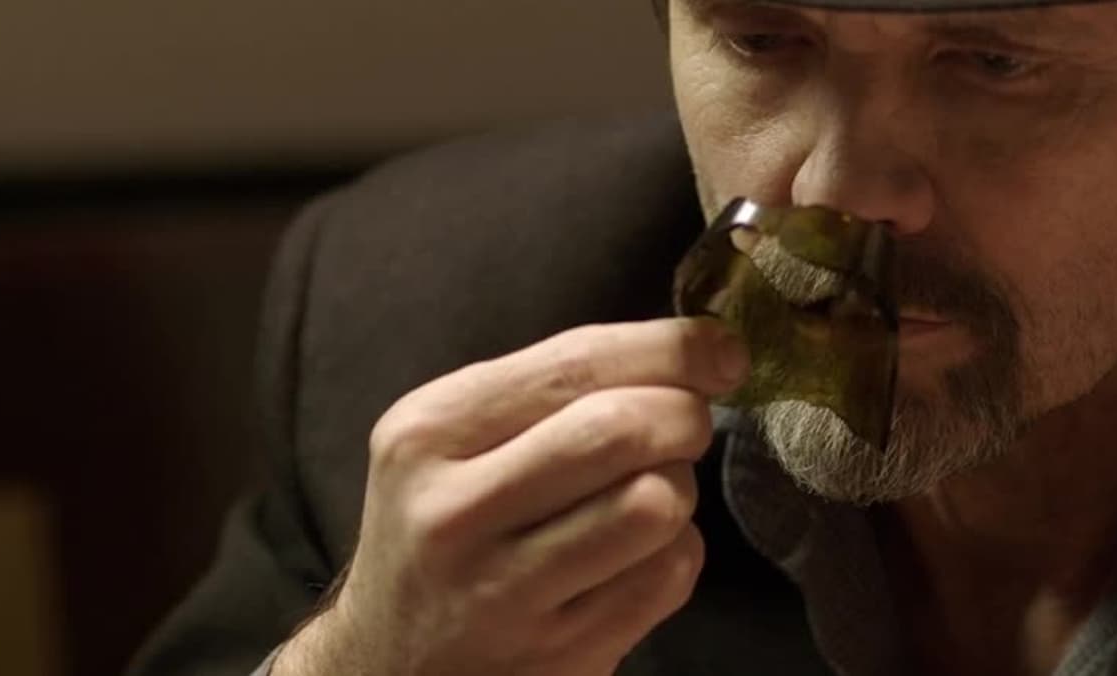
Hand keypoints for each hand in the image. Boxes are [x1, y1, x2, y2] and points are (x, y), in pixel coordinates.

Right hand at [273, 318, 747, 675]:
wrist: (394, 664)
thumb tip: (703, 350)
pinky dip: (676, 553)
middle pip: (625, 430)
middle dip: (685, 417)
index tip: (723, 352)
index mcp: (428, 433)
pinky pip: (669, 575)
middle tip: (684, 429)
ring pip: (656, 504)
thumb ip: (558, 386)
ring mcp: (506, 593)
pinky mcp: (560, 653)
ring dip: (679, 490)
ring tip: (648, 495)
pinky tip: (637, 556)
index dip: (672, 349)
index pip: (576, 365)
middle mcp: (454, 512)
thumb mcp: (454, 441)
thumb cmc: (446, 529)